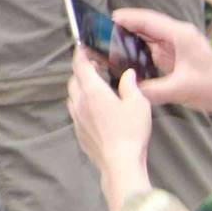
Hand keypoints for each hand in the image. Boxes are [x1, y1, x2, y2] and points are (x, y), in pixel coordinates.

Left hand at [67, 50, 152, 192]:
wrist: (119, 164)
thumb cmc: (131, 133)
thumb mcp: (138, 103)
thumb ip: (130, 85)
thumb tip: (128, 74)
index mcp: (93, 91)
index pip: (80, 66)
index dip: (80, 54)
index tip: (82, 47)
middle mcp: (80, 102)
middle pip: (74, 80)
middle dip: (82, 70)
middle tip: (94, 65)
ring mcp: (77, 118)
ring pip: (73, 95)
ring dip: (80, 87)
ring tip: (95, 85)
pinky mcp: (79, 132)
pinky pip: (75, 111)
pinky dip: (81, 103)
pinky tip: (95, 108)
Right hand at [110, 7, 211, 118]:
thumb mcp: (180, 90)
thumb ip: (152, 90)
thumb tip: (130, 90)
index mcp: (180, 35)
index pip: (148, 20)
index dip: (127, 18)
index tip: (107, 19)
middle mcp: (179, 35)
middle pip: (147, 24)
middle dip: (126, 26)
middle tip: (103, 31)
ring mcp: (179, 44)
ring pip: (150, 35)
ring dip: (132, 37)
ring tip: (111, 41)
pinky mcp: (178, 54)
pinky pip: (155, 46)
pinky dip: (141, 48)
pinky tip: (128, 55)